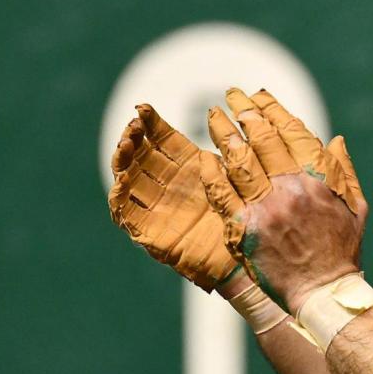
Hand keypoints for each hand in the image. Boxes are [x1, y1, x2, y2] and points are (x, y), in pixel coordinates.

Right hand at [108, 103, 248, 292]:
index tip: (144, 109)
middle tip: (134, 124)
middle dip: (132, 138)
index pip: (162, 139)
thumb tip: (252, 115)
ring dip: (122, 162)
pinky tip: (120, 184)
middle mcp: (169, 184)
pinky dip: (119, 199)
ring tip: (126, 146)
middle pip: (140, 155)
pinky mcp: (152, 234)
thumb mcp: (245, 178)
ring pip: (129, 180)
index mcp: (189, 168)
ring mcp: (158, 208)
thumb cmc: (252, 219)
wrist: (253, 264)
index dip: (151, 124)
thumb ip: (238, 151)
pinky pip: (127, 216)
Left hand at [201, 87, 367, 307]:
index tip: (259, 96)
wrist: (323, 290)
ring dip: (224, 133)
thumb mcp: (356, 206)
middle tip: (231, 97)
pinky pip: (223, 194)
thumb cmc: (342, 250)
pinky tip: (206, 157)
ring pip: (239, 160)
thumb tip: (335, 139)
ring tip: (214, 117)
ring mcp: (266, 208)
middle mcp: (291, 188)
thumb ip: (343, 170)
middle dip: (244, 112)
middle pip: (262, 139)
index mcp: (317, 179)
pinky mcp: (245, 228)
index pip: (291, 131)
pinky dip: (213, 173)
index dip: (272, 109)